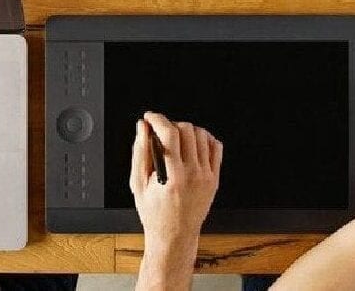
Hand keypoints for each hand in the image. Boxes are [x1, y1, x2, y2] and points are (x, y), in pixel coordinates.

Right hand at [130, 111, 221, 252]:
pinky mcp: (214, 179)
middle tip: (160, 132)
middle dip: (170, 124)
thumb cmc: (154, 213)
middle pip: (186, 130)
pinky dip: (205, 139)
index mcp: (172, 176)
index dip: (157, 119)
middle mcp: (192, 175)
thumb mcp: (138, 184)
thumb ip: (139, 152)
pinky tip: (193, 144)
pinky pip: (216, 148)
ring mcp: (206, 177)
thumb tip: (142, 128)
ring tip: (176, 139)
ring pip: (202, 135)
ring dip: (186, 131)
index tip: (150, 117)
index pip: (169, 134)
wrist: (175, 236)